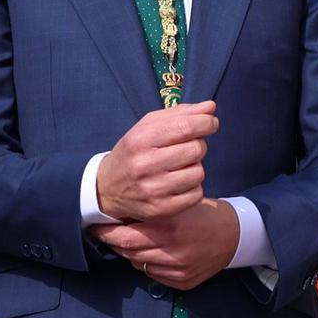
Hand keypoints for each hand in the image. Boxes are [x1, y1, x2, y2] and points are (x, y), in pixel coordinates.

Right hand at [93, 101, 218, 223]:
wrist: (107, 189)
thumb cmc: (134, 152)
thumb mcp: (147, 127)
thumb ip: (179, 114)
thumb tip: (210, 107)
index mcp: (140, 140)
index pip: (186, 127)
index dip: (206, 123)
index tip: (210, 123)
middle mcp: (146, 165)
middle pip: (196, 149)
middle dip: (197, 145)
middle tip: (186, 148)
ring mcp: (154, 190)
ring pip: (199, 173)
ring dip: (194, 167)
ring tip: (179, 168)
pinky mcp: (162, 209)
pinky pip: (197, 194)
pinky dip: (192, 188)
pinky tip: (178, 184)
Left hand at [93, 198, 239, 291]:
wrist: (233, 235)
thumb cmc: (203, 214)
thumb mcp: (177, 205)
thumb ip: (150, 212)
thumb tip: (119, 216)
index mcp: (169, 229)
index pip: (124, 236)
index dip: (106, 232)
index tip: (96, 226)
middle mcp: (172, 252)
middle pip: (128, 251)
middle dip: (113, 242)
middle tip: (105, 233)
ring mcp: (177, 270)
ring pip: (138, 263)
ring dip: (129, 252)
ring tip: (128, 240)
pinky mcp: (182, 282)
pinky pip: (152, 274)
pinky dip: (146, 263)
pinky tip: (149, 252)